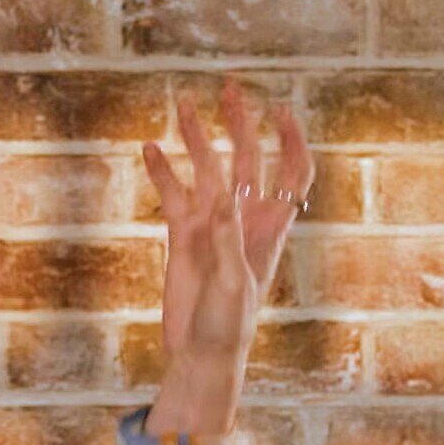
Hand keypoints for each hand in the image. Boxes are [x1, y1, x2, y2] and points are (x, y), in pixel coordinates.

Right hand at [142, 76, 315, 434]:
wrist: (200, 355)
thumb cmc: (227, 327)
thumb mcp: (233, 284)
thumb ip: (229, 239)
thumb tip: (226, 195)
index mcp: (268, 228)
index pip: (292, 173)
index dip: (291, 141)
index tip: (280, 110)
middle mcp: (242, 219)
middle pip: (246, 159)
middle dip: (240, 123)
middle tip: (228, 89)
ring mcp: (211, 226)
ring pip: (206, 169)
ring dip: (197, 137)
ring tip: (183, 105)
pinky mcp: (182, 237)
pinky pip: (173, 194)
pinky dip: (163, 171)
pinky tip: (151, 149)